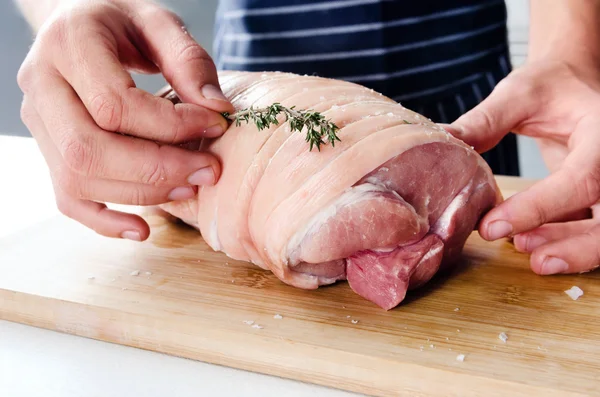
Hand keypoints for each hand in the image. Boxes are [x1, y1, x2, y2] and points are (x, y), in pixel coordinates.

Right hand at [17, 0, 233, 240]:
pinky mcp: (48, 151)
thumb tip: (217, 109)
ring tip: (190, 187)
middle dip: (157, 169)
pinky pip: (67, 198)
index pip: (114, 104)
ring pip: (77, 179)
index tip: (216, 125)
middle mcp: (41, 85)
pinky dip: (105, 221)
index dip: (171, 125)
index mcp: (68, 44)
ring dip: (141, 194)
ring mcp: (38, 123)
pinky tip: (142, 229)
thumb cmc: (123, 23)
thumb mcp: (160, 22)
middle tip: (208, 170)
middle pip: (88, 150)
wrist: (80, 25)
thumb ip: (189, 60)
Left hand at [448, 60, 599, 274]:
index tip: (492, 226)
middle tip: (531, 258)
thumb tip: (441, 140)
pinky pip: (594, 228)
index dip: (539, 207)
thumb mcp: (518, 95)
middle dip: (576, 245)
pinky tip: (533, 243)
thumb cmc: (550, 85)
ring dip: (573, 249)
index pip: (582, 178)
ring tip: (527, 252)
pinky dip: (568, 241)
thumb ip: (484, 121)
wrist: (575, 84)